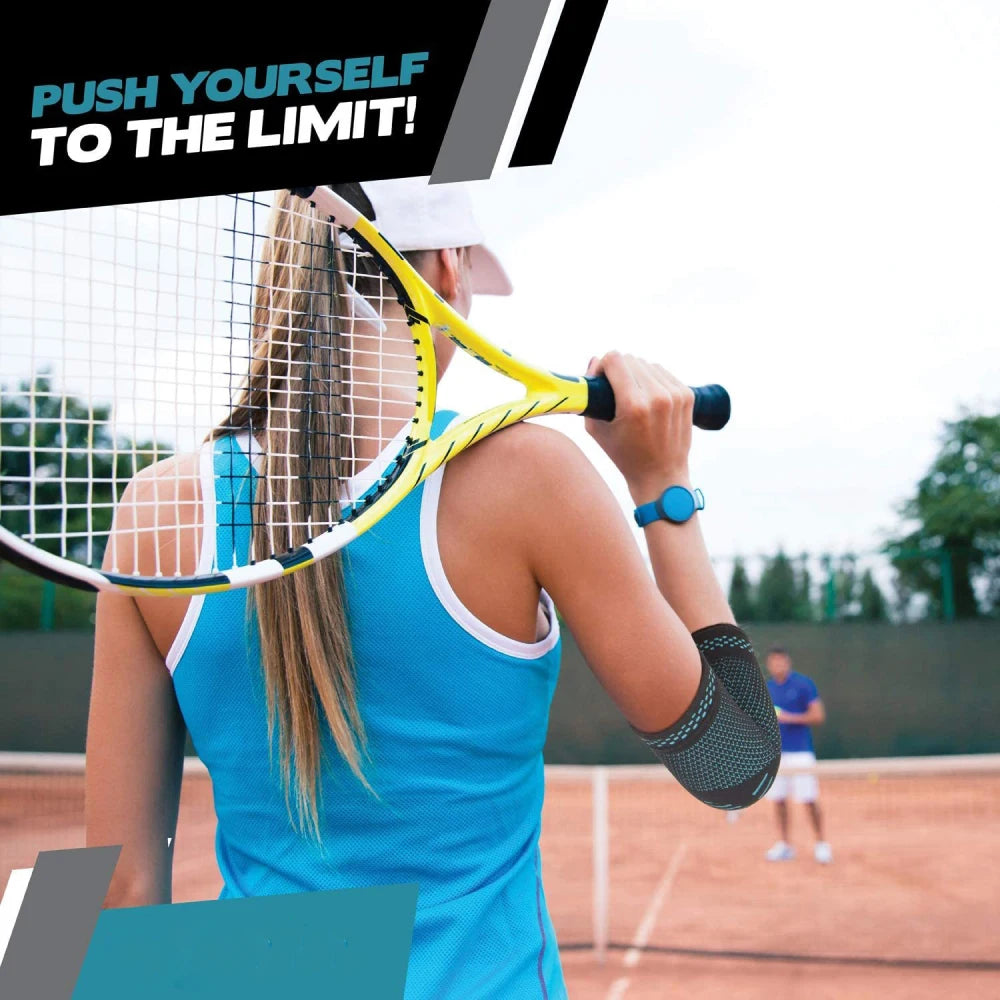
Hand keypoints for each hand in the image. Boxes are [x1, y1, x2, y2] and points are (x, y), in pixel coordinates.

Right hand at [584, 352, 694, 502]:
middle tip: (614, 389)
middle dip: (618, 370)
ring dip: (636, 374)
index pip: (615, 360)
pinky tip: (647, 396)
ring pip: (647, 364)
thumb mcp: (597, 430)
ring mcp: (675, 395)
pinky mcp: (687, 395)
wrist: (662, 476)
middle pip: (631, 360)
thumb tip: (594, 359)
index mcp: (634, 405)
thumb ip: (590, 395)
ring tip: (632, 394)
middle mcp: (657, 397)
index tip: (600, 380)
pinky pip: (663, 373)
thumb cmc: (625, 456)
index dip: (602, 366)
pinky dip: (652, 379)